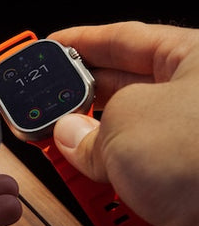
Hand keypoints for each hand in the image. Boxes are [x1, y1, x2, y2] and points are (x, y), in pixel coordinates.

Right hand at [48, 21, 198, 225]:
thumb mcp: (127, 121)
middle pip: (123, 89)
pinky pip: (133, 176)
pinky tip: (86, 181)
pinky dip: (107, 181)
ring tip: (57, 147)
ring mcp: (189, 145)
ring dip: (90, 147)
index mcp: (195, 59)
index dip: (81, 42)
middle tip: (43, 104)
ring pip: (125, 139)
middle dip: (79, 99)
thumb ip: (87, 125)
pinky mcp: (184, 186)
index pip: (127, 39)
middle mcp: (194, 100)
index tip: (51, 48)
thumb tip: (71, 134)